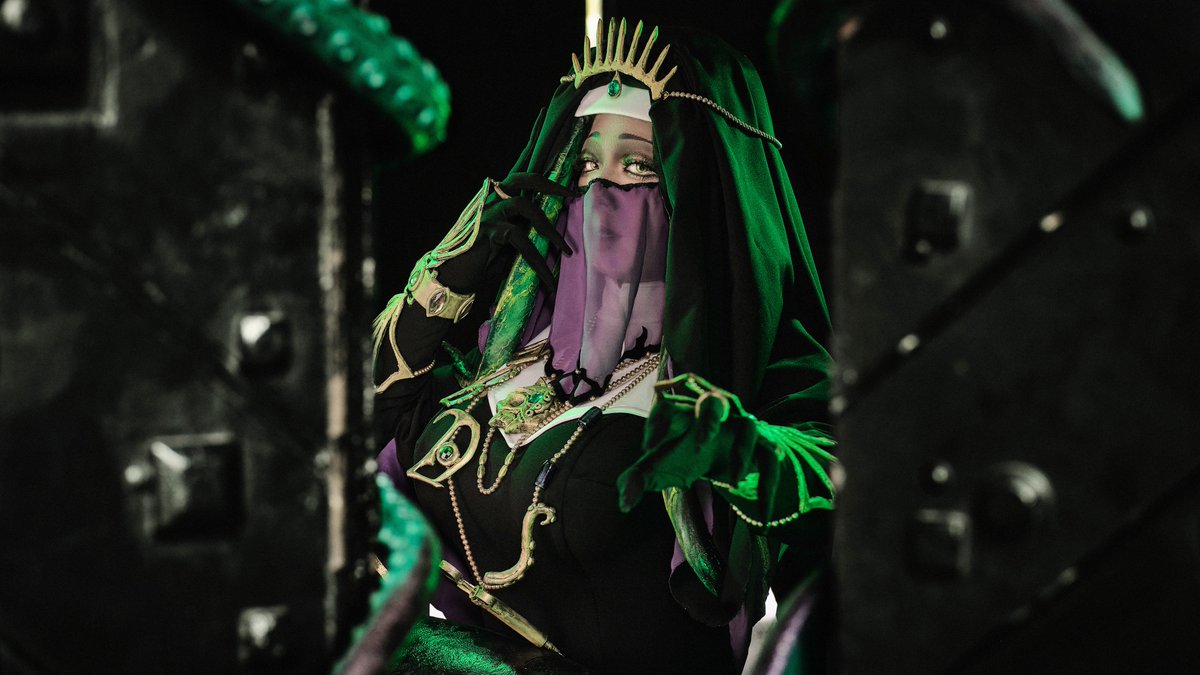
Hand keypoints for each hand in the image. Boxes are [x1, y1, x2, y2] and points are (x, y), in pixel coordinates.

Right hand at [483, 173, 574, 291]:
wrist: (453, 278)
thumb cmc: (481, 262)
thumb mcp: (506, 243)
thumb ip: (522, 230)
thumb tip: (549, 231)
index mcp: (496, 201)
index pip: (520, 180)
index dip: (545, 179)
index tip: (570, 188)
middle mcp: (490, 201)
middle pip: (522, 179)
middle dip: (550, 185)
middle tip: (571, 196)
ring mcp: (488, 214)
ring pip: (524, 206)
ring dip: (548, 228)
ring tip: (565, 249)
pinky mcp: (488, 231)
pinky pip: (520, 239)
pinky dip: (538, 259)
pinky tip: (547, 277)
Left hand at [617, 374, 757, 511]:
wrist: (731, 456)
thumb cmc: (688, 454)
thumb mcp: (663, 466)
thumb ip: (640, 478)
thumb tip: (623, 502)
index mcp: (684, 411)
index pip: (670, 404)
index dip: (659, 421)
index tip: (647, 447)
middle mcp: (715, 413)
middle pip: (713, 402)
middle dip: (708, 419)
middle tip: (700, 446)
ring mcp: (742, 426)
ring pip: (748, 426)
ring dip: (742, 452)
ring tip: (733, 483)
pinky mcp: (764, 445)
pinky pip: (770, 461)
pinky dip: (768, 489)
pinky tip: (763, 518)